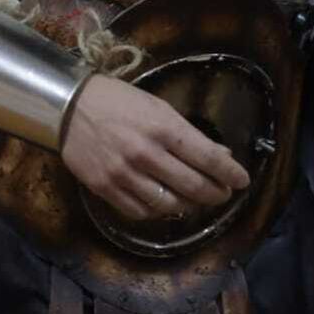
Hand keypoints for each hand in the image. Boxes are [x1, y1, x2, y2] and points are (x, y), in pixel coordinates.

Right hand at [60, 75, 251, 220]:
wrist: (70, 107)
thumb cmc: (119, 101)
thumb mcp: (158, 107)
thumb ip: (187, 134)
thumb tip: (219, 155)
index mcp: (163, 128)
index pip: (208, 158)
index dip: (231, 173)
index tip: (243, 181)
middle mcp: (146, 154)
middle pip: (193, 186)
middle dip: (215, 193)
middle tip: (223, 194)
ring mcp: (124, 174)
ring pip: (169, 205)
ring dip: (189, 206)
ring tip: (196, 200)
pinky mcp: (105, 189)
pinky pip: (140, 212)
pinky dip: (158, 211)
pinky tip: (165, 203)